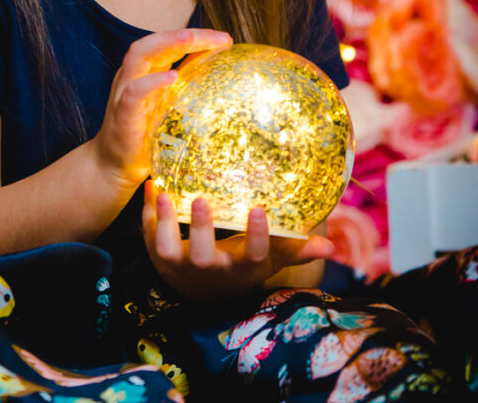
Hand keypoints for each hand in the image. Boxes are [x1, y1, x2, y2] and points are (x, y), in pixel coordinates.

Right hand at [93, 29, 231, 189]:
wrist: (112, 167)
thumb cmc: (144, 136)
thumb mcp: (168, 106)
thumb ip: (185, 86)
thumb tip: (217, 71)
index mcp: (144, 72)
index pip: (168, 43)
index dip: (197, 37)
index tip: (226, 39)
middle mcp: (132, 76)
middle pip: (153, 42)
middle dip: (184, 34)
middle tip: (219, 37)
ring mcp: (123, 93)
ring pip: (138, 56)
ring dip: (165, 44)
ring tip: (190, 39)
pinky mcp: (122, 115)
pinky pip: (134, 93)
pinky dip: (152, 82)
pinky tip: (172, 77)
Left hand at [142, 181, 334, 300]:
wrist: (203, 292)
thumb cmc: (242, 264)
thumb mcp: (270, 259)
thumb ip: (295, 250)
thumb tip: (330, 247)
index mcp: (241, 266)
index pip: (253, 255)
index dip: (257, 237)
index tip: (259, 210)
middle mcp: (210, 268)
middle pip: (203, 255)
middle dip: (201, 229)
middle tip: (202, 199)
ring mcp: (180, 264)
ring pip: (167, 249)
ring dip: (164, 223)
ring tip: (164, 193)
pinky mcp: (157, 255)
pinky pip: (148, 235)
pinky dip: (146, 212)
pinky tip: (152, 185)